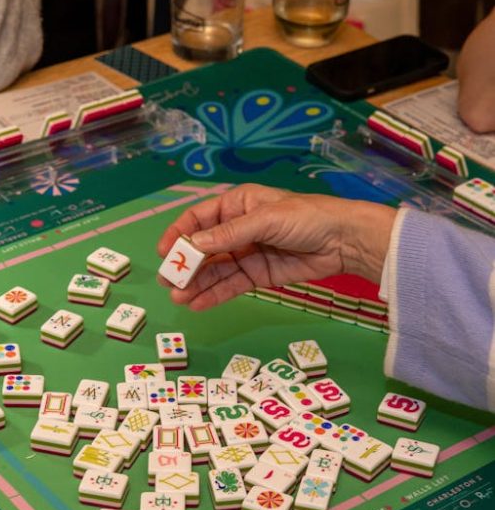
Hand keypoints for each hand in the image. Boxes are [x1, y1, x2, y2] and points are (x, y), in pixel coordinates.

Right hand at [156, 183, 396, 310]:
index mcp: (238, 205)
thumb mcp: (265, 220)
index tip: (165, 252)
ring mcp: (247, 254)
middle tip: (168, 282)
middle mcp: (238, 229)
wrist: (344, 241)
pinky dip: (214, 295)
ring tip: (179, 298)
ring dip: (196, 284)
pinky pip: (231, 285)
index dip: (180, 234)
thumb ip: (229, 235)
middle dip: (185, 265)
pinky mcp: (258, 275)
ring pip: (215, 271)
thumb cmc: (307, 217)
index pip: (200, 219)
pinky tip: (198, 304)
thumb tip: (193, 246)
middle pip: (204, 249)